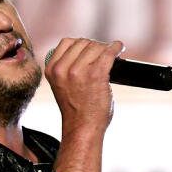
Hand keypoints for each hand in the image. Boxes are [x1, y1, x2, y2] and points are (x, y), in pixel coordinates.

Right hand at [46, 38, 122, 171]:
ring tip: (110, 54)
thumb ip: (66, 68)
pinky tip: (119, 48)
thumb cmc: (76, 110)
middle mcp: (62, 69)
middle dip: (95, 47)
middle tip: (103, 55)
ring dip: (105, 49)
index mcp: (52, 70)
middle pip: (83, 42)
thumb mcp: (61, 85)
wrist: (82, 128)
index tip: (90, 50)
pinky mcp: (96, 75)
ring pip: (95, 46)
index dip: (81, 44)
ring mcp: (78, 71)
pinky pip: (108, 52)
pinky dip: (116, 48)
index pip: (67, 42)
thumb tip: (86, 49)